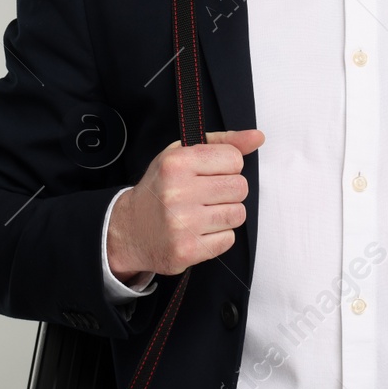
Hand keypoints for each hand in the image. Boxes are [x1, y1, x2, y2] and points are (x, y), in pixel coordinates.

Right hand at [108, 129, 263, 278]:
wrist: (129, 230)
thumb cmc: (160, 188)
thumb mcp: (182, 155)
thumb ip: (222, 142)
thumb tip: (258, 137)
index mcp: (176, 163)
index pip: (234, 158)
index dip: (228, 167)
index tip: (212, 174)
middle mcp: (177, 192)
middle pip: (240, 187)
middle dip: (229, 191)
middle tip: (208, 195)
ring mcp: (182, 224)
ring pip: (238, 214)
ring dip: (226, 214)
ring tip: (204, 214)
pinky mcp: (187, 250)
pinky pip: (228, 239)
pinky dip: (218, 236)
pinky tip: (199, 231)